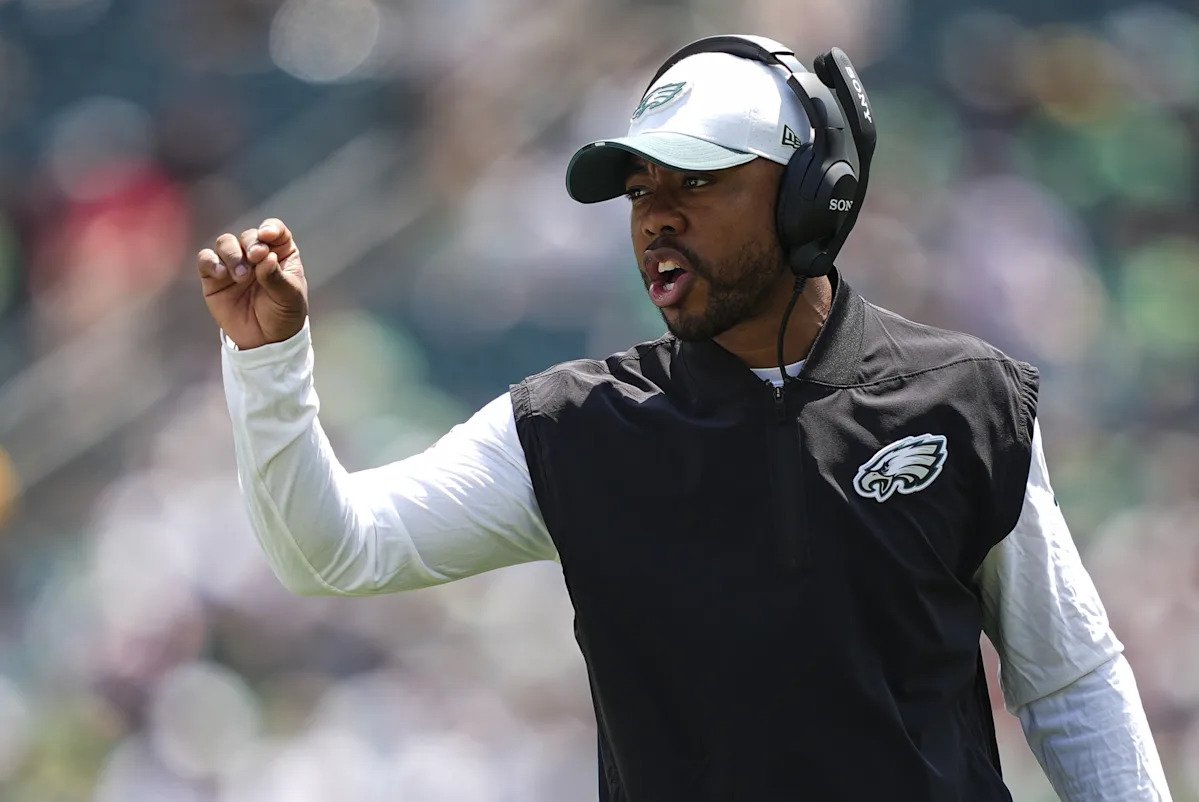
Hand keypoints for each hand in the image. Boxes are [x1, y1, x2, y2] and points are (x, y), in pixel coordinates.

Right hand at [197, 218, 308, 349]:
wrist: (265, 341)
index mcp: (280, 254)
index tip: (268, 235)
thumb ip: (276, 277)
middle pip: (249, 235)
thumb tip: (266, 257)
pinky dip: (210, 261)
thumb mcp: (288, 297)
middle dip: (251, 243)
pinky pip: (206, 259)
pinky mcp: (214, 278)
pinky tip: (220, 273)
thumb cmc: (284, 314)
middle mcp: (256, 255)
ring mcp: (234, 265)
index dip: (270, 228)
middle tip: (255, 258)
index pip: (275, 231)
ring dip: (231, 253)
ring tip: (240, 275)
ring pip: (225, 243)